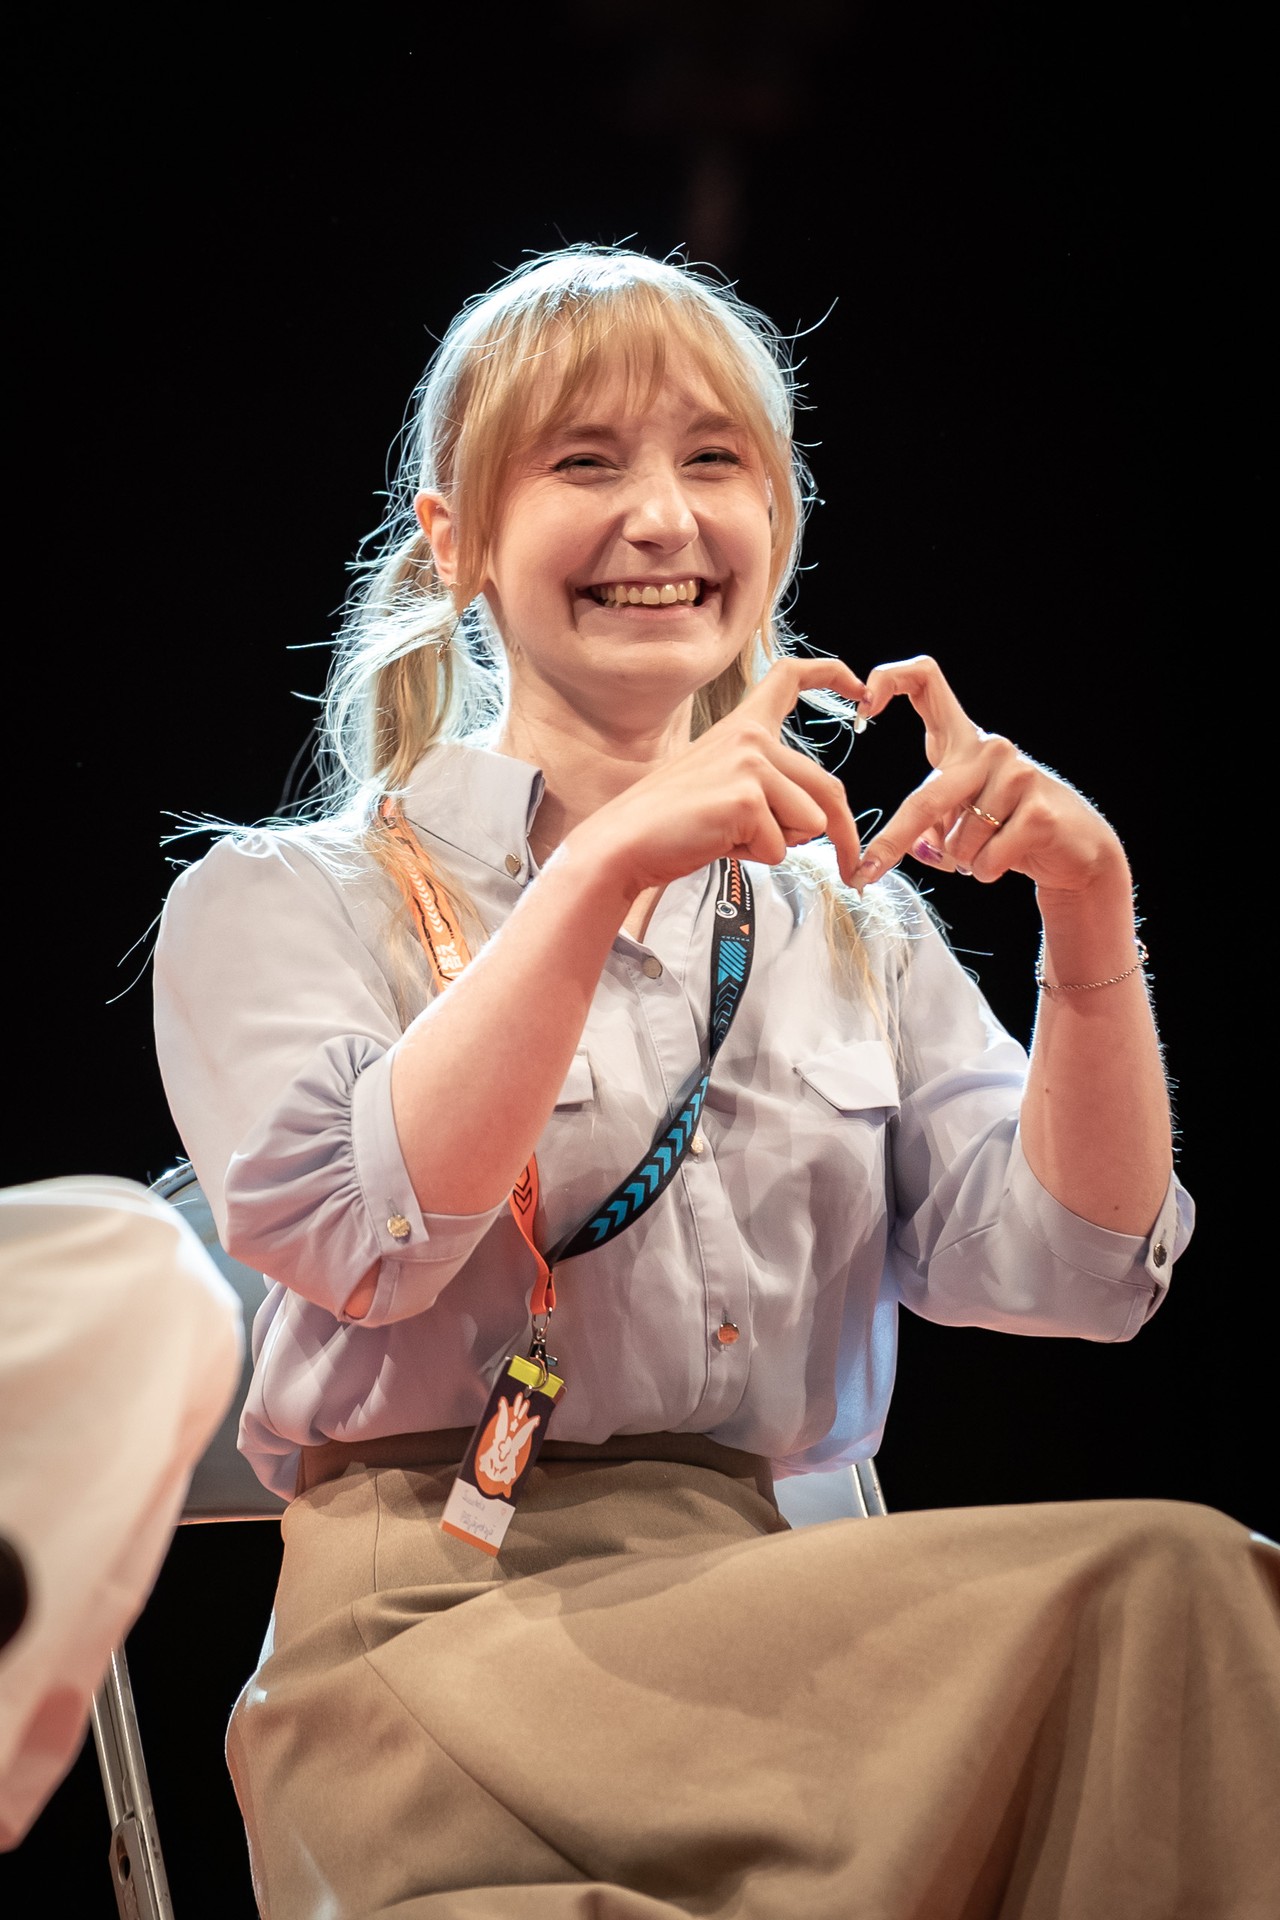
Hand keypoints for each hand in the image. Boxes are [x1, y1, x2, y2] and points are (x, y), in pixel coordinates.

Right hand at [574, 657, 866, 895]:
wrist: (626, 842)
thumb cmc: (672, 822)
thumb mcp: (726, 789)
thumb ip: (771, 788)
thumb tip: (819, 822)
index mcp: (742, 726)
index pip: (790, 679)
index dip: (832, 676)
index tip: (861, 687)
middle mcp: (750, 736)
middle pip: (828, 787)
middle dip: (842, 836)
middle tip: (848, 868)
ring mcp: (750, 765)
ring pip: (810, 823)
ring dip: (778, 844)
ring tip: (729, 835)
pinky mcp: (747, 799)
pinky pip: (782, 847)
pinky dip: (756, 857)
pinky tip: (719, 842)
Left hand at [848, 656, 1128, 900]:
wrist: (1075, 849)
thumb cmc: (1006, 830)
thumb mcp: (956, 824)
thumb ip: (927, 829)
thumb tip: (909, 849)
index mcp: (962, 739)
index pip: (926, 680)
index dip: (890, 680)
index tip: (863, 709)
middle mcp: (989, 747)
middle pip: (928, 798)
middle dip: (893, 840)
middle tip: (866, 871)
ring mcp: (1017, 775)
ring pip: (958, 841)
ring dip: (964, 861)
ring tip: (989, 849)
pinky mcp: (1038, 811)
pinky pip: (986, 859)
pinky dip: (986, 872)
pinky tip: (1010, 859)